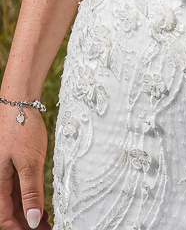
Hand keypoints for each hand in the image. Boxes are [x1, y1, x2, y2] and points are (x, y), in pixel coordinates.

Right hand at [0, 108, 48, 228]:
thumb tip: (31, 220)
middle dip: (26, 223)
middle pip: (9, 211)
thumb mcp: (30, 162)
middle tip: (46, 229)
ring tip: (47, 221)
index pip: (4, 217)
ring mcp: (5, 173)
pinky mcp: (13, 166)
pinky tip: (42, 205)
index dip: (18, 229)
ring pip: (15, 201)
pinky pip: (19, 189)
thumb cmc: (21, 129)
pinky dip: (30, 199)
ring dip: (29, 212)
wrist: (19, 102)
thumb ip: (30, 192)